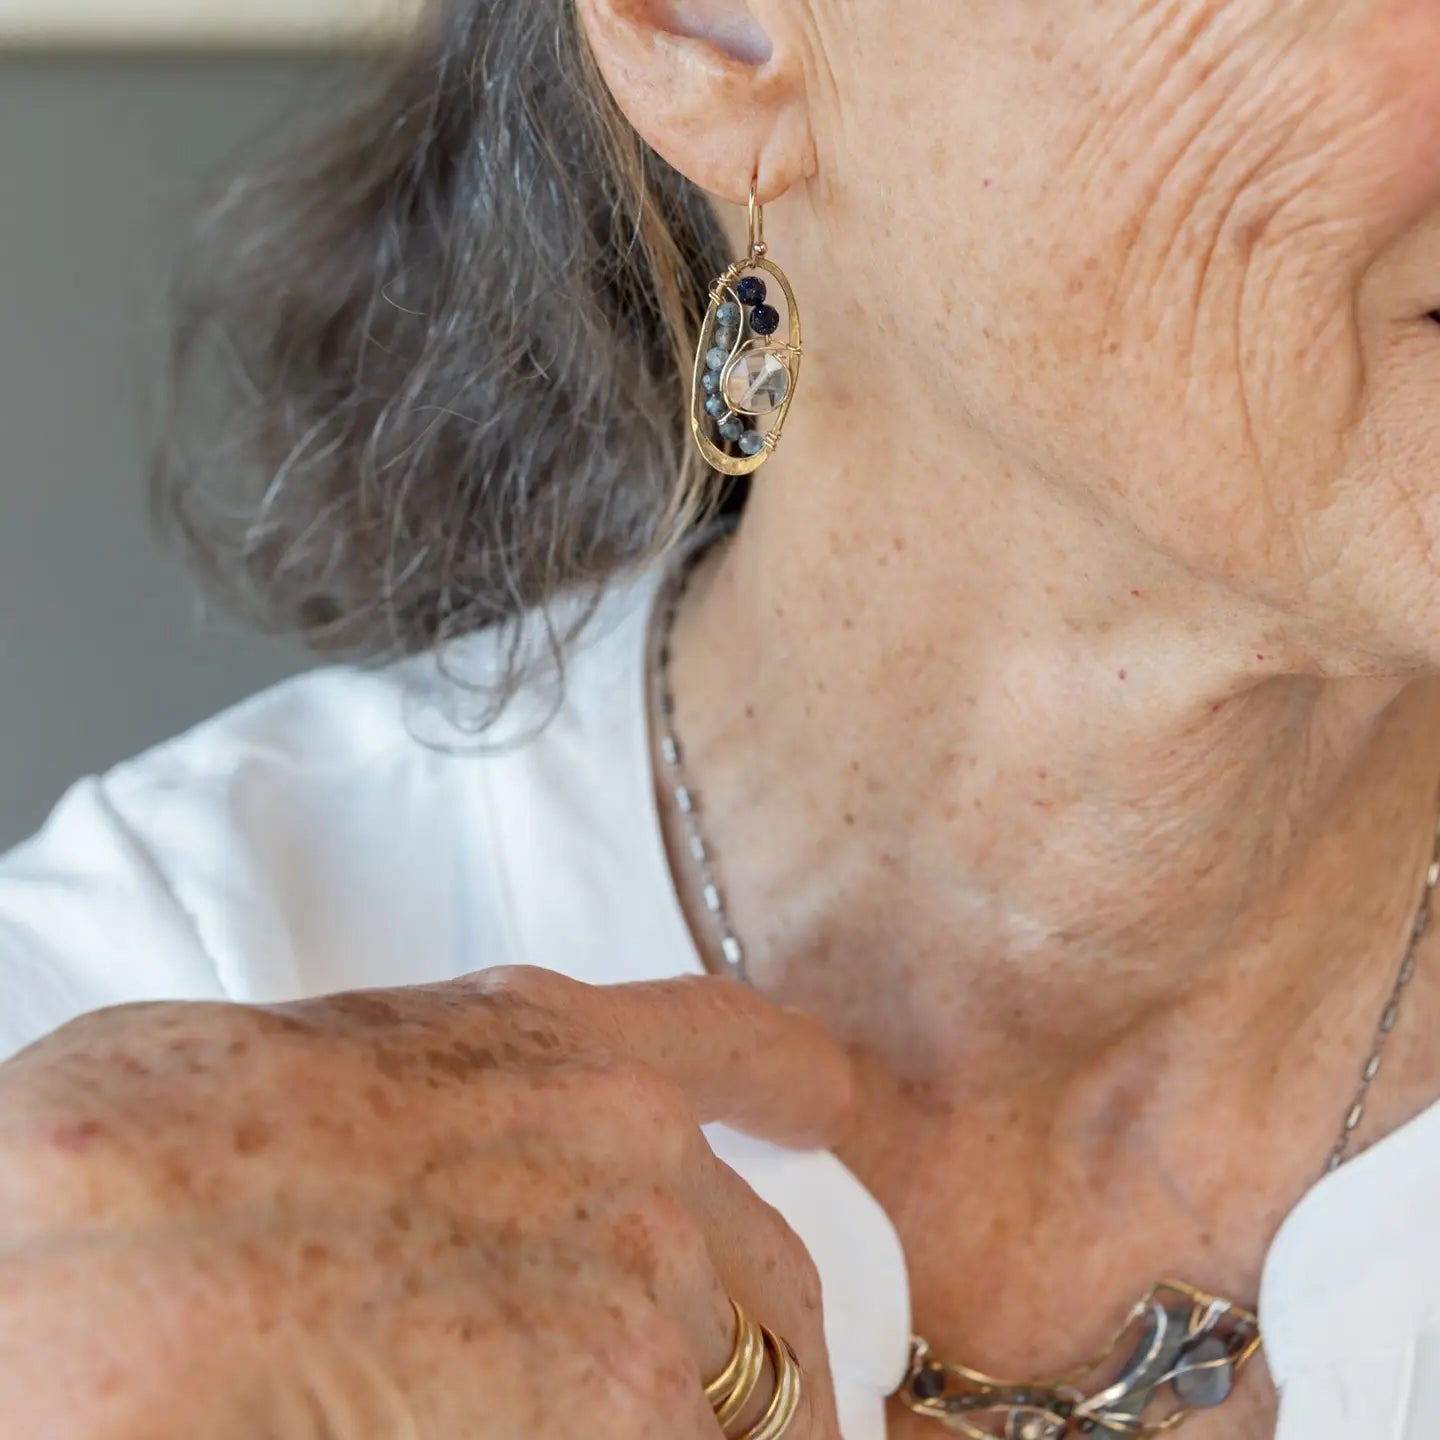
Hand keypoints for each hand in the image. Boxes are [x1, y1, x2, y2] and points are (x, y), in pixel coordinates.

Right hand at [0, 967, 855, 1438]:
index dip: (799, 1098)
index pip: (749, 1052)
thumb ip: (454, 1110)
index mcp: (562, 1047)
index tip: (821, 1126)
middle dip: (755, 1356)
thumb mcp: (334, 1064)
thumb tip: (464, 1185)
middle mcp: (636, 1159)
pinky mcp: (621, 1421)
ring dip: (714, 1430)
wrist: (95, 1253)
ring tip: (600, 1423)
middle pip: (771, 1282)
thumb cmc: (155, 1145)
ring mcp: (643, 1303)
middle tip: (720, 1412)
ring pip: (753, 1400)